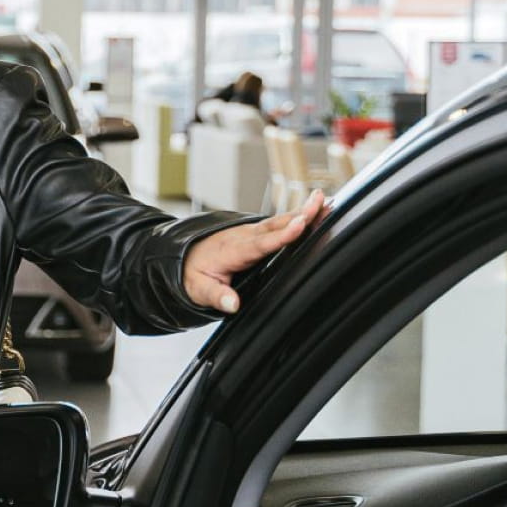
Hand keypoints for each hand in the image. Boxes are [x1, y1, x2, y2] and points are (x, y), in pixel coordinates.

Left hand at [182, 190, 327, 313]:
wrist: (182, 258)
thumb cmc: (192, 274)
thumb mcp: (198, 289)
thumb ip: (216, 296)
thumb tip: (232, 304)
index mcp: (233, 250)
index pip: (260, 243)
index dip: (281, 235)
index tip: (300, 225)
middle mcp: (244, 237)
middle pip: (275, 225)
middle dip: (298, 214)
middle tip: (321, 203)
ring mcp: (250, 232)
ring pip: (278, 220)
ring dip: (301, 211)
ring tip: (324, 201)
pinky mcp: (255, 233)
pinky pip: (278, 223)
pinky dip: (296, 216)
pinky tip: (313, 210)